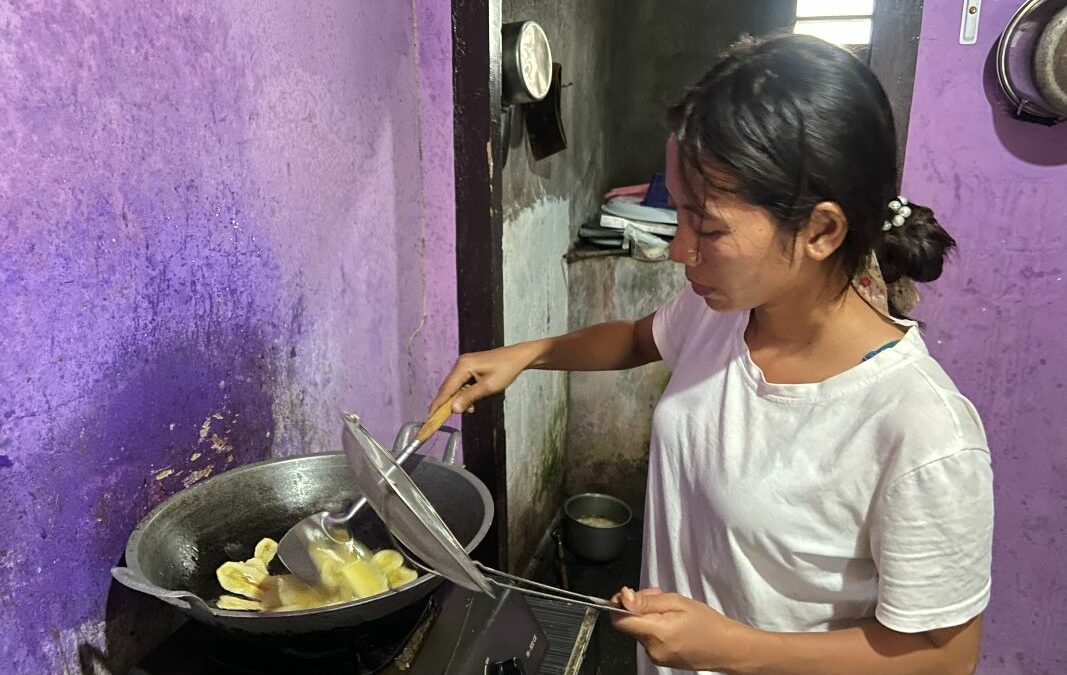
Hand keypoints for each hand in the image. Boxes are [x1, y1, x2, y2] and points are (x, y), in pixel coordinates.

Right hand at [429, 343, 538, 413]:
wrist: (519, 357)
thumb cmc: (506, 370)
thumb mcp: (488, 387)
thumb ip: (469, 397)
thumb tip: (453, 409)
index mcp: (463, 366)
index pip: (446, 388)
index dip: (438, 404)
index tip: (430, 417)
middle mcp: (461, 363)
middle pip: (448, 387)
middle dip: (449, 403)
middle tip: (446, 418)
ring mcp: (465, 364)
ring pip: (456, 387)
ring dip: (460, 399)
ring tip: (472, 408)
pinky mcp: (471, 367)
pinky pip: (462, 383)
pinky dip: (465, 394)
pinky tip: (474, 401)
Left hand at [611, 587, 754, 671]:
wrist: (728, 648)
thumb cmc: (708, 623)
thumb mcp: (678, 602)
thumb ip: (647, 601)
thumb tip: (624, 598)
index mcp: (656, 633)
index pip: (620, 621)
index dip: (619, 604)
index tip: (628, 594)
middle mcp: (652, 649)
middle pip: (629, 623)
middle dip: (638, 606)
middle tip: (658, 595)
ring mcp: (656, 656)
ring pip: (639, 629)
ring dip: (647, 615)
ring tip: (669, 608)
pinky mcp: (660, 659)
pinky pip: (648, 638)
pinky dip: (654, 626)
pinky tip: (671, 620)